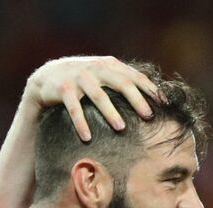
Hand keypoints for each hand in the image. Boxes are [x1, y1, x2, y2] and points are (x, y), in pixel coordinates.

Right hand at [22, 56, 158, 140]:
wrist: (47, 77)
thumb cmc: (83, 81)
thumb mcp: (103, 75)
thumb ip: (122, 80)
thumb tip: (154, 98)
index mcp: (110, 65)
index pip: (135, 76)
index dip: (150, 89)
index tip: (164, 104)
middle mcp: (96, 68)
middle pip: (121, 83)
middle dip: (136, 100)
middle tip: (148, 116)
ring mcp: (79, 77)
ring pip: (99, 96)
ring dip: (110, 112)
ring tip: (121, 128)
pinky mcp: (64, 88)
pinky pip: (74, 107)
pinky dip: (81, 122)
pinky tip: (87, 137)